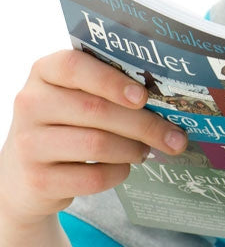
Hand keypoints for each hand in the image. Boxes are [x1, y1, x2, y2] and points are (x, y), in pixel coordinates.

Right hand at [0, 49, 186, 226]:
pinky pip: (92, 177)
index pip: (75, 67)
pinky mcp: (37, 180)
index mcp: (45, 71)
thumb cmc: (68, 122)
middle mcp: (30, 103)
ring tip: (146, 150)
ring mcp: (28, 143)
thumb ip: (110, 86)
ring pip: (97, 144)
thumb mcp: (77, 95)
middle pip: (97, 110)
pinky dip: (117, 173)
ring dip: (133, 149)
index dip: (112, 81)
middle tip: (175, 137)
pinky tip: (124, 167)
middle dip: (144, 125)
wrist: (26, 173)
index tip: (143, 97)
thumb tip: (169, 101)